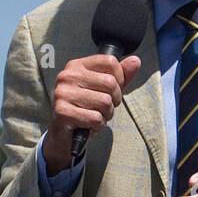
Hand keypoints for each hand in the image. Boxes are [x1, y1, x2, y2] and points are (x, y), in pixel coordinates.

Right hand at [44, 53, 140, 174]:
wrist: (65, 135)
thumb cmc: (85, 109)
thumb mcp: (105, 90)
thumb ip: (121, 76)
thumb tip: (135, 61)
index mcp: (77, 65)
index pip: (110, 62)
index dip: (119, 79)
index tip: (111, 91)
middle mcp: (68, 76)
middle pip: (110, 82)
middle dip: (114, 100)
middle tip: (104, 108)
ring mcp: (63, 93)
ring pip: (105, 101)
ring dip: (107, 115)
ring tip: (96, 116)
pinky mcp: (62, 111)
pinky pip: (95, 118)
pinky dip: (98, 125)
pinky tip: (90, 125)